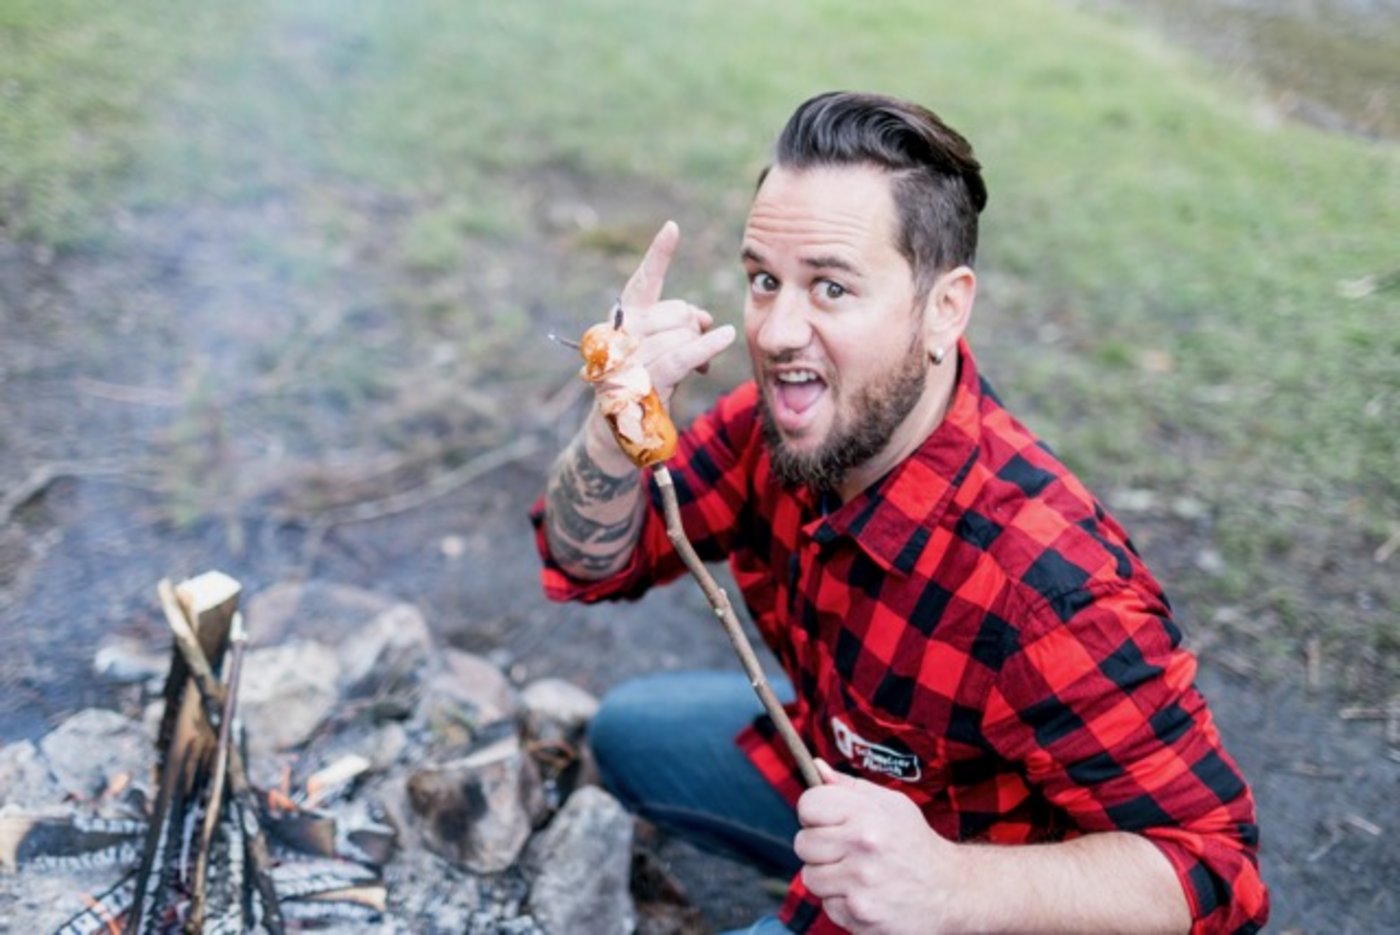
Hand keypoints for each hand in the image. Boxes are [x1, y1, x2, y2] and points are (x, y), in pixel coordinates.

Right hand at [616, 221, 735, 404]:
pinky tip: (726, 336)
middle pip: (675, 311)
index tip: (673, 227)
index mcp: (621, 321)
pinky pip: (683, 355)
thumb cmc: (644, 387)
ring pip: (681, 333)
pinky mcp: (643, 382)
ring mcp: (628, 359)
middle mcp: (619, 335)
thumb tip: (705, 317)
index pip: (643, 282)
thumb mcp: (662, 350)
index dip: (659, 255)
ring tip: (696, 366)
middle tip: (697, 348)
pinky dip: (707, 346)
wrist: (619, 433)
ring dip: (697, 347)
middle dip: (693, 326)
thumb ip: (680, 326)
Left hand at [796, 760, 964, 933]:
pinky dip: (842, 903)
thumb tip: (816, 768)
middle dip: (819, 847)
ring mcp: (861, 884)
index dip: (815, 814)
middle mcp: (863, 847)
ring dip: (828, 877)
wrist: (952, 891)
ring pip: (810, 877)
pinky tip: (865, 894)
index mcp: (867, 814)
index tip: (828, 822)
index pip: (808, 805)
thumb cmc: (916, 844)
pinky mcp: (862, 915)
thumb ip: (849, 787)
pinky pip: (828, 906)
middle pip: (803, 844)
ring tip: (856, 873)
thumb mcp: (891, 804)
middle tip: (845, 850)